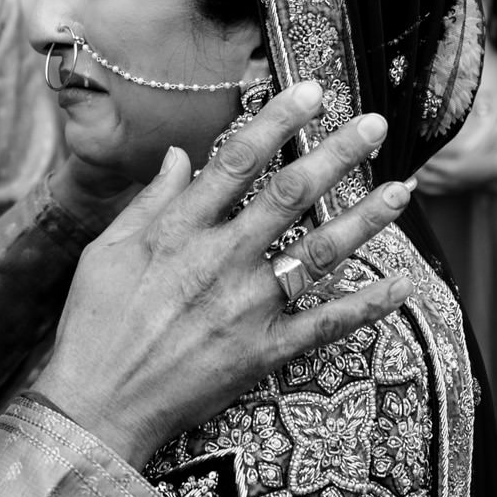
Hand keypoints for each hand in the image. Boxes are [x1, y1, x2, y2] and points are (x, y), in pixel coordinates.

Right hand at [32, 82, 417, 464]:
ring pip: (318, 252)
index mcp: (177, 231)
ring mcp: (246, 307)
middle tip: (374, 125)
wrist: (97, 405)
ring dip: (365, 219)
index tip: (311, 91)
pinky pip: (326, 325)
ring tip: (402, 189)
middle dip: (337, 154)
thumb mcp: (104, 252)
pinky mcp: (262, 351)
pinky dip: (368, 305)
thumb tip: (179, 155)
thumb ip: (149, 202)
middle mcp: (219, 261)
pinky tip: (404, 284)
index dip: (277, 121)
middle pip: (290, 195)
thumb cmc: (92, 326)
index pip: (237, 161)